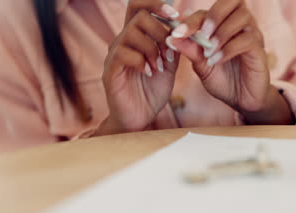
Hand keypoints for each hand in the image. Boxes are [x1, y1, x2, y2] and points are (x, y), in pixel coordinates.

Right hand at [101, 0, 180, 132]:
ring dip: (153, 49)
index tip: (176, 14)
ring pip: (131, 33)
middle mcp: (123, 42)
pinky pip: (123, 54)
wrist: (138, 118)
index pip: (139, 7)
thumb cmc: (151, 92)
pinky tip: (150, 73)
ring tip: (160, 67)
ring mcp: (114, 55)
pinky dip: (142, 61)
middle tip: (170, 51)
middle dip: (160, 30)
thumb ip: (174, 47)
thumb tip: (185, 27)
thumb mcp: (169, 66)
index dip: (156, 4)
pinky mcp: (110, 71)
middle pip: (138, 16)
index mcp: (137, 38)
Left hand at [166, 0, 292, 124]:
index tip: (176, 34)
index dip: (191, 20)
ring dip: (222, 32)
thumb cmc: (222, 80)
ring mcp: (252, 34)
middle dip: (213, 15)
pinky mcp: (259, 48)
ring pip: (242, 17)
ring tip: (209, 50)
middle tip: (201, 35)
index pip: (207, 11)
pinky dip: (228, 49)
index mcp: (222, 24)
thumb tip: (171, 38)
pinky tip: (216, 60)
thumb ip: (189, 50)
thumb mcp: (201, 66)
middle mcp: (239, 24)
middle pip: (232, 1)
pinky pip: (247, 39)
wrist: (241, 99)